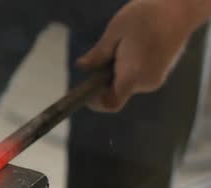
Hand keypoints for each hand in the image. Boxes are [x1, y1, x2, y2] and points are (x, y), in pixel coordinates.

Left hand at [77, 0, 205, 111]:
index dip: (96, 102)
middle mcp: (146, 82)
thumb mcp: (115, 31)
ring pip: (127, 83)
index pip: (111, 103)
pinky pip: (138, 77)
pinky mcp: (161, 72)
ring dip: (117, 71)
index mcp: (132, 75)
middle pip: (117, 92)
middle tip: (102, 56)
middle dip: (105, 79)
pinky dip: (129, 68)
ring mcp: (156, 79)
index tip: (86, 91)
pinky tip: (131, 47)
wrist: (181, 8)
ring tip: (120, 46)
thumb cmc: (146, 16)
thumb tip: (81, 66)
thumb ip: (98, 54)